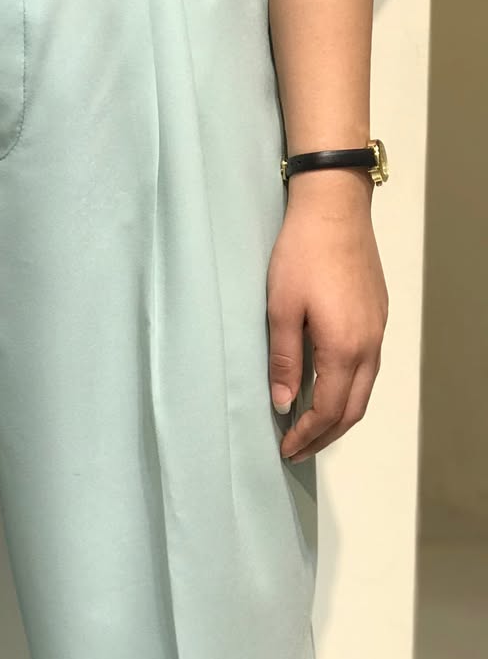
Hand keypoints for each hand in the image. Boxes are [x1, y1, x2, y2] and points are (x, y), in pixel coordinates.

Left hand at [266, 169, 387, 462]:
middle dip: (325, 436)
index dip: (307, 435)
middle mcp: (369, 345)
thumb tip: (285, 403)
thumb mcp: (281, 310)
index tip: (285, 448)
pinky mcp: (376, 316)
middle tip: (296, 450)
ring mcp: (377, 330)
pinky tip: (327, 388)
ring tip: (310, 428)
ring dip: (339, 415)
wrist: (334, 208)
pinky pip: (368, 368)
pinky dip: (349, 391)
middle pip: (354, 409)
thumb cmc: (302, 254)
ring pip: (365, 390)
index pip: (330, 410)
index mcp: (345, 348)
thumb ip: (285, 361)